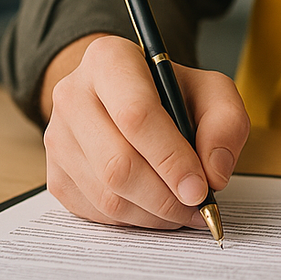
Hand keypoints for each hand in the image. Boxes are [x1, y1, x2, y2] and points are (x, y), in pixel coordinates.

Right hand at [43, 34, 250, 228]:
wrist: (128, 100)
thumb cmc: (172, 94)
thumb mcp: (212, 91)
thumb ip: (225, 124)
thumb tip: (214, 174)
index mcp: (108, 59)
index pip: (136, 115)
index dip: (171, 159)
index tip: (200, 188)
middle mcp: (72, 95)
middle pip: (117, 164)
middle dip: (166, 197)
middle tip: (199, 207)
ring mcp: (57, 138)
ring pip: (106, 195)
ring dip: (154, 214)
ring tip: (184, 210)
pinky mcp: (55, 175)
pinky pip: (96, 213)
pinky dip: (134, 220)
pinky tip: (156, 207)